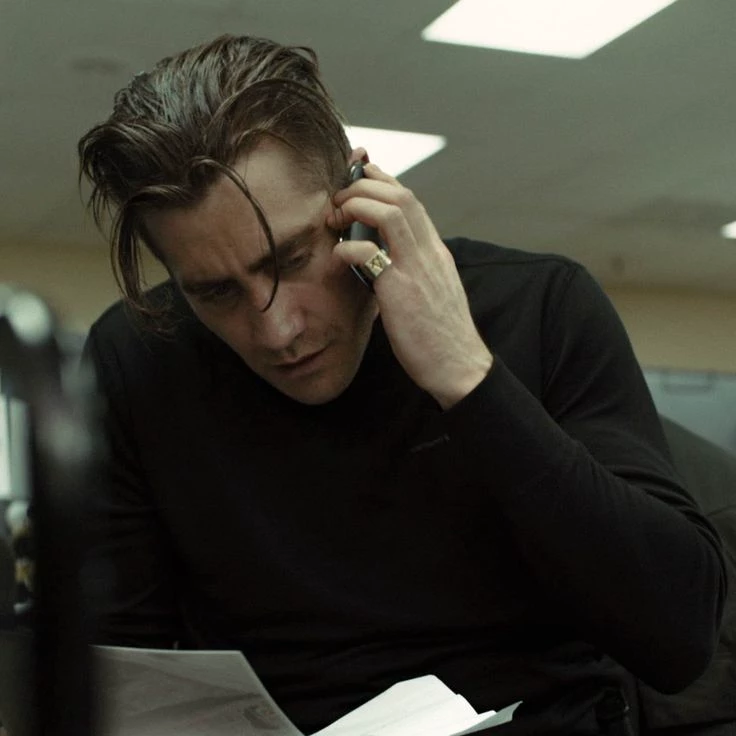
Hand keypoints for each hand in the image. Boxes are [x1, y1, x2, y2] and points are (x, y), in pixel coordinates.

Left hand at [329, 163, 492, 409]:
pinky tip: (338, 258)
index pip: (411, 200)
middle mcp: (430, 252)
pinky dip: (347, 247)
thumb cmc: (441, 335)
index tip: (360, 176)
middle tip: (338, 199)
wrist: (458, 366)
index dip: (383, 181)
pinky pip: (369, 253)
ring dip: (356, 204)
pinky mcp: (400, 291)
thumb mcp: (432, 291)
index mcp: (436, 252)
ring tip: (335, 217)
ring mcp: (416, 268)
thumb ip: (413, 269)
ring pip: (390, 211)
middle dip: (364, 186)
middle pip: (401, 195)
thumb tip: (384, 260)